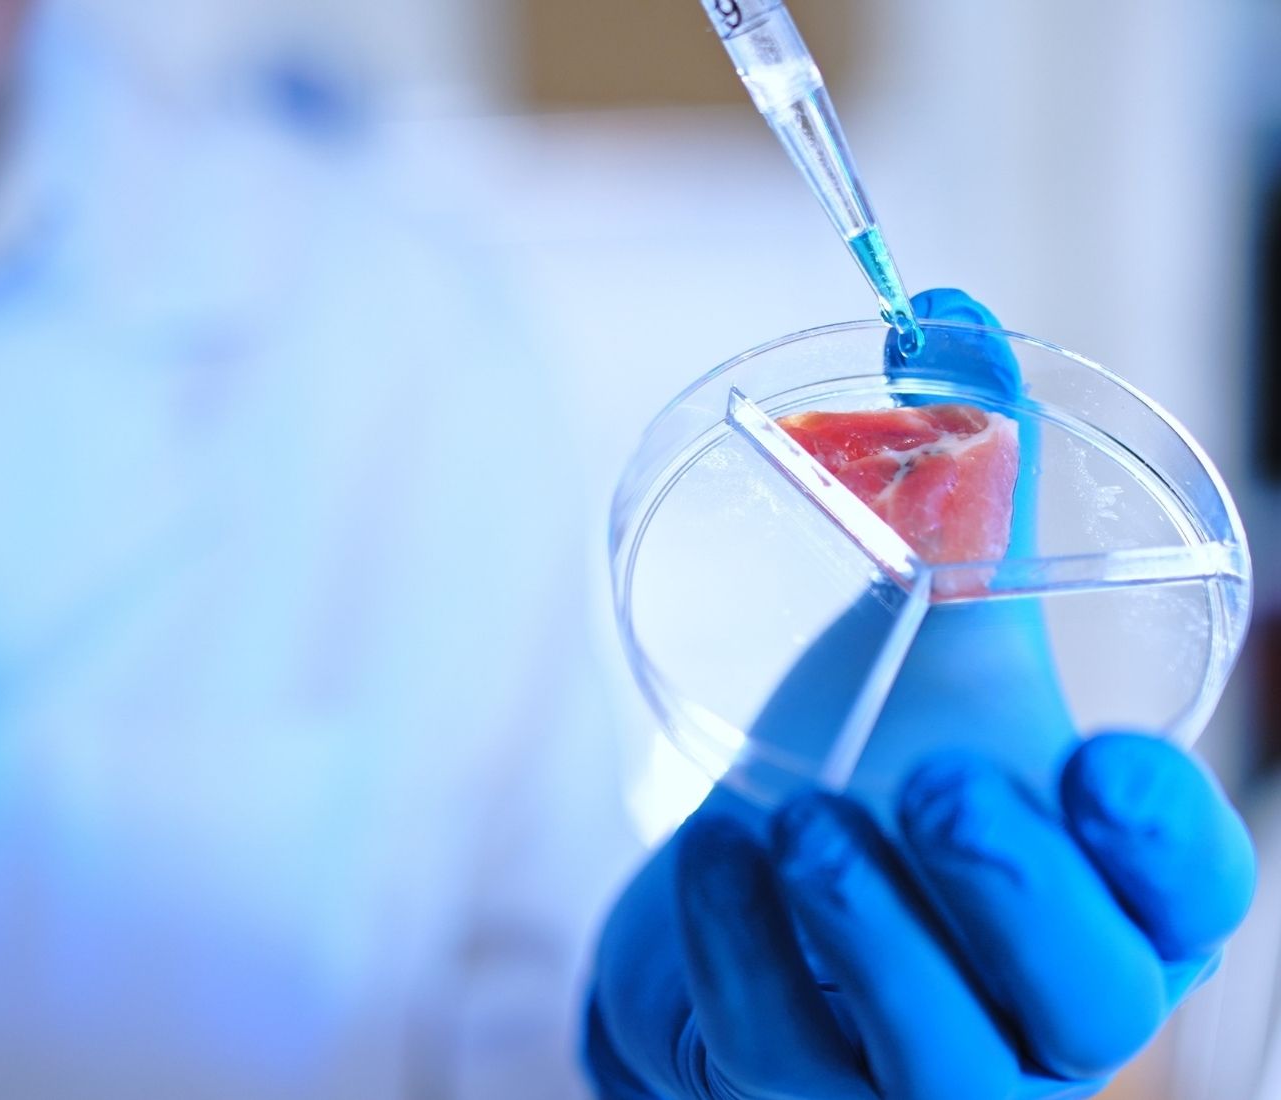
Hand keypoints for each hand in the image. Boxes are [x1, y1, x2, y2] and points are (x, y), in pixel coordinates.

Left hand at [585, 291, 1255, 1098]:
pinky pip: (777, 1059)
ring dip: (876, 937)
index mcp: (1105, 889)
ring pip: (943, 1065)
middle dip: (1011, 892)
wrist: (748, 880)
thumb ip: (957, 493)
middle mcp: (1036, 1004)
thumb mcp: (929, 638)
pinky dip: (742, 955)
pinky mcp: (793, 1096)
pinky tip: (716, 858)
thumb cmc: (872, 757)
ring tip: (804, 820)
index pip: (1192, 896)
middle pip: (1088, 1000)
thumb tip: (938, 314)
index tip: (1099, 751)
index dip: (1168, 843)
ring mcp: (915, 1076)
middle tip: (932, 774)